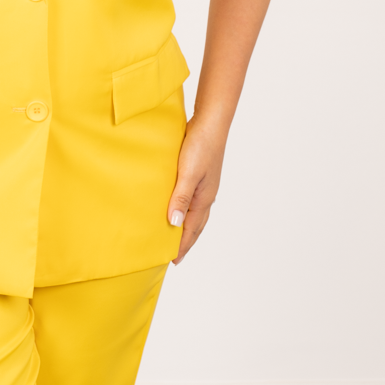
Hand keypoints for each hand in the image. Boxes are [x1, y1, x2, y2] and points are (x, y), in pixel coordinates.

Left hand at [166, 113, 226, 263]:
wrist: (211, 122)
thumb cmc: (200, 146)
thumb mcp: (188, 173)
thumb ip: (180, 198)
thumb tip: (174, 224)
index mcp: (204, 199)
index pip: (191, 230)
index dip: (182, 246)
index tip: (172, 261)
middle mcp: (206, 195)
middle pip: (196, 226)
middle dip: (186, 241)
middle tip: (175, 255)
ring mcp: (205, 186)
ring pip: (195, 213)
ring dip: (186, 227)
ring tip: (176, 235)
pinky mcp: (200, 175)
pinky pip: (192, 200)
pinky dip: (186, 210)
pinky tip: (178, 206)